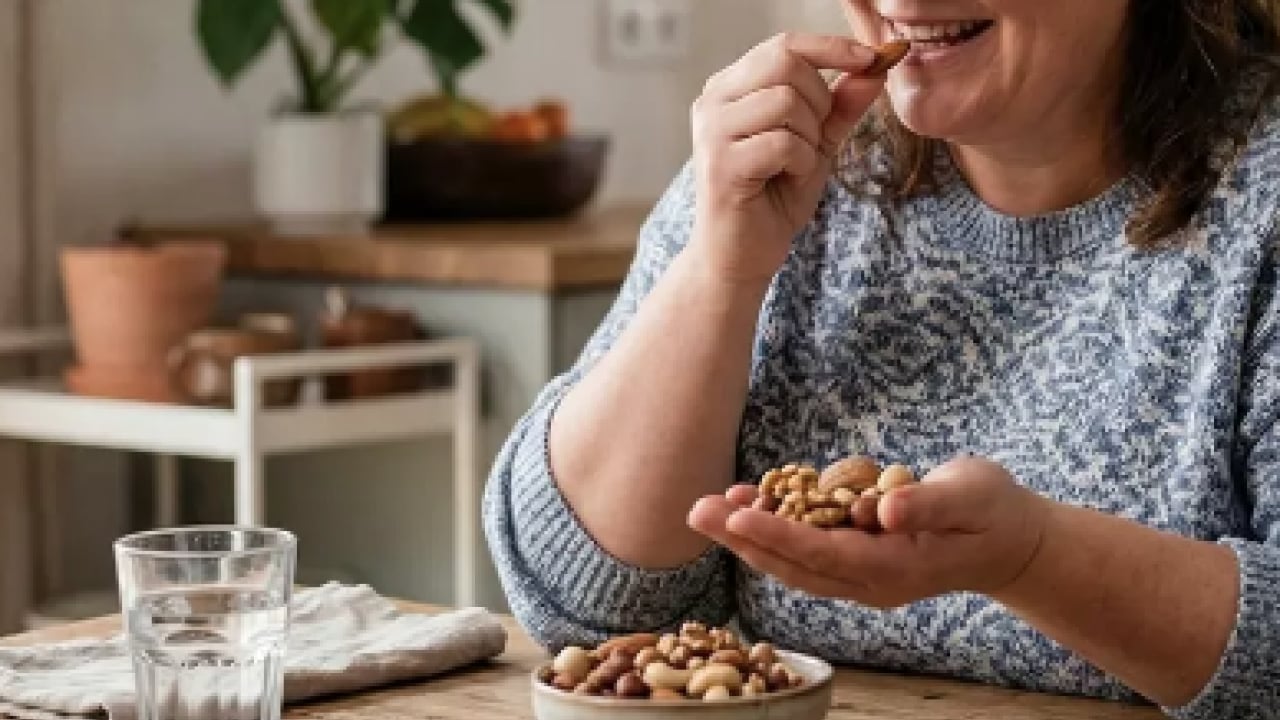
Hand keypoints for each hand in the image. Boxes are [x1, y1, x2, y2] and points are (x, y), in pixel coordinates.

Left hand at [687, 456, 1052, 607]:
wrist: (1011, 542)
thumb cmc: (993, 512)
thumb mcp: (970, 498)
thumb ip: (927, 504)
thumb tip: (881, 512)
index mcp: (895, 569)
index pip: (823, 554)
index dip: (777, 534)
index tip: (735, 514)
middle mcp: (870, 582)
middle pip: (793, 565)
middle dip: (742, 538)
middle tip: (697, 510)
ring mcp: (861, 578)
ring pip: (792, 563)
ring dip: (748, 537)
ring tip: (708, 508)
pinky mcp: (857, 563)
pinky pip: (805, 552)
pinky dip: (772, 530)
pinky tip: (746, 504)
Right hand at [689, 32, 883, 284]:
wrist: (742, 254)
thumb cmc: (772, 198)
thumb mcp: (815, 144)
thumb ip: (840, 105)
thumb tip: (876, 65)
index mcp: (729, 87)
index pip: (784, 44)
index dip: (832, 48)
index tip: (872, 58)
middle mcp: (713, 101)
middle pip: (785, 64)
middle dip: (819, 101)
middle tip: (814, 138)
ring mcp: (712, 132)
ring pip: (786, 102)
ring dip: (808, 137)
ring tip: (795, 164)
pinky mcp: (720, 164)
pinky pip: (783, 143)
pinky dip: (800, 163)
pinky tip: (786, 180)